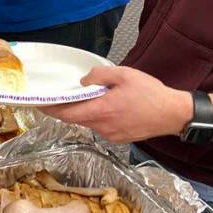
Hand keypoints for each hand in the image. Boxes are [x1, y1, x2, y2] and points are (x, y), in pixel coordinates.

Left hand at [39, 66, 192, 143]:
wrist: (173, 114)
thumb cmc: (150, 93)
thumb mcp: (124, 74)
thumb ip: (99, 75)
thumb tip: (83, 81)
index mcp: (102, 110)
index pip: (67, 114)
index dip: (51, 109)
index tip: (40, 104)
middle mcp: (103, 126)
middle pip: (75, 120)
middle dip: (64, 110)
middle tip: (57, 99)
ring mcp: (111, 135)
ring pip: (88, 124)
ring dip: (83, 113)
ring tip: (87, 99)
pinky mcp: (119, 138)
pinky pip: (100, 128)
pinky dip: (97, 118)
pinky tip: (106, 107)